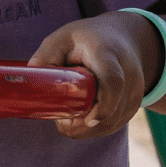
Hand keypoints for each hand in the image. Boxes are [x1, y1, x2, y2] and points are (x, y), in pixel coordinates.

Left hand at [27, 12, 159, 139]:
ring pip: (112, 123)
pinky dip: (95, 128)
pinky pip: (114, 125)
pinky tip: (83, 116)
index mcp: (108, 54)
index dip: (103, 105)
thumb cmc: (85, 39)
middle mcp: (129, 74)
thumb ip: (45, 58)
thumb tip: (29, 83)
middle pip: (112, 111)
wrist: (121, 38)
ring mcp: (135, 92)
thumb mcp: (61, 39)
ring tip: (70, 115)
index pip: (113, 82)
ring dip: (87, 128)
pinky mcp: (134, 105)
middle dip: (83, 124)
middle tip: (62, 120)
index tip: (87, 119)